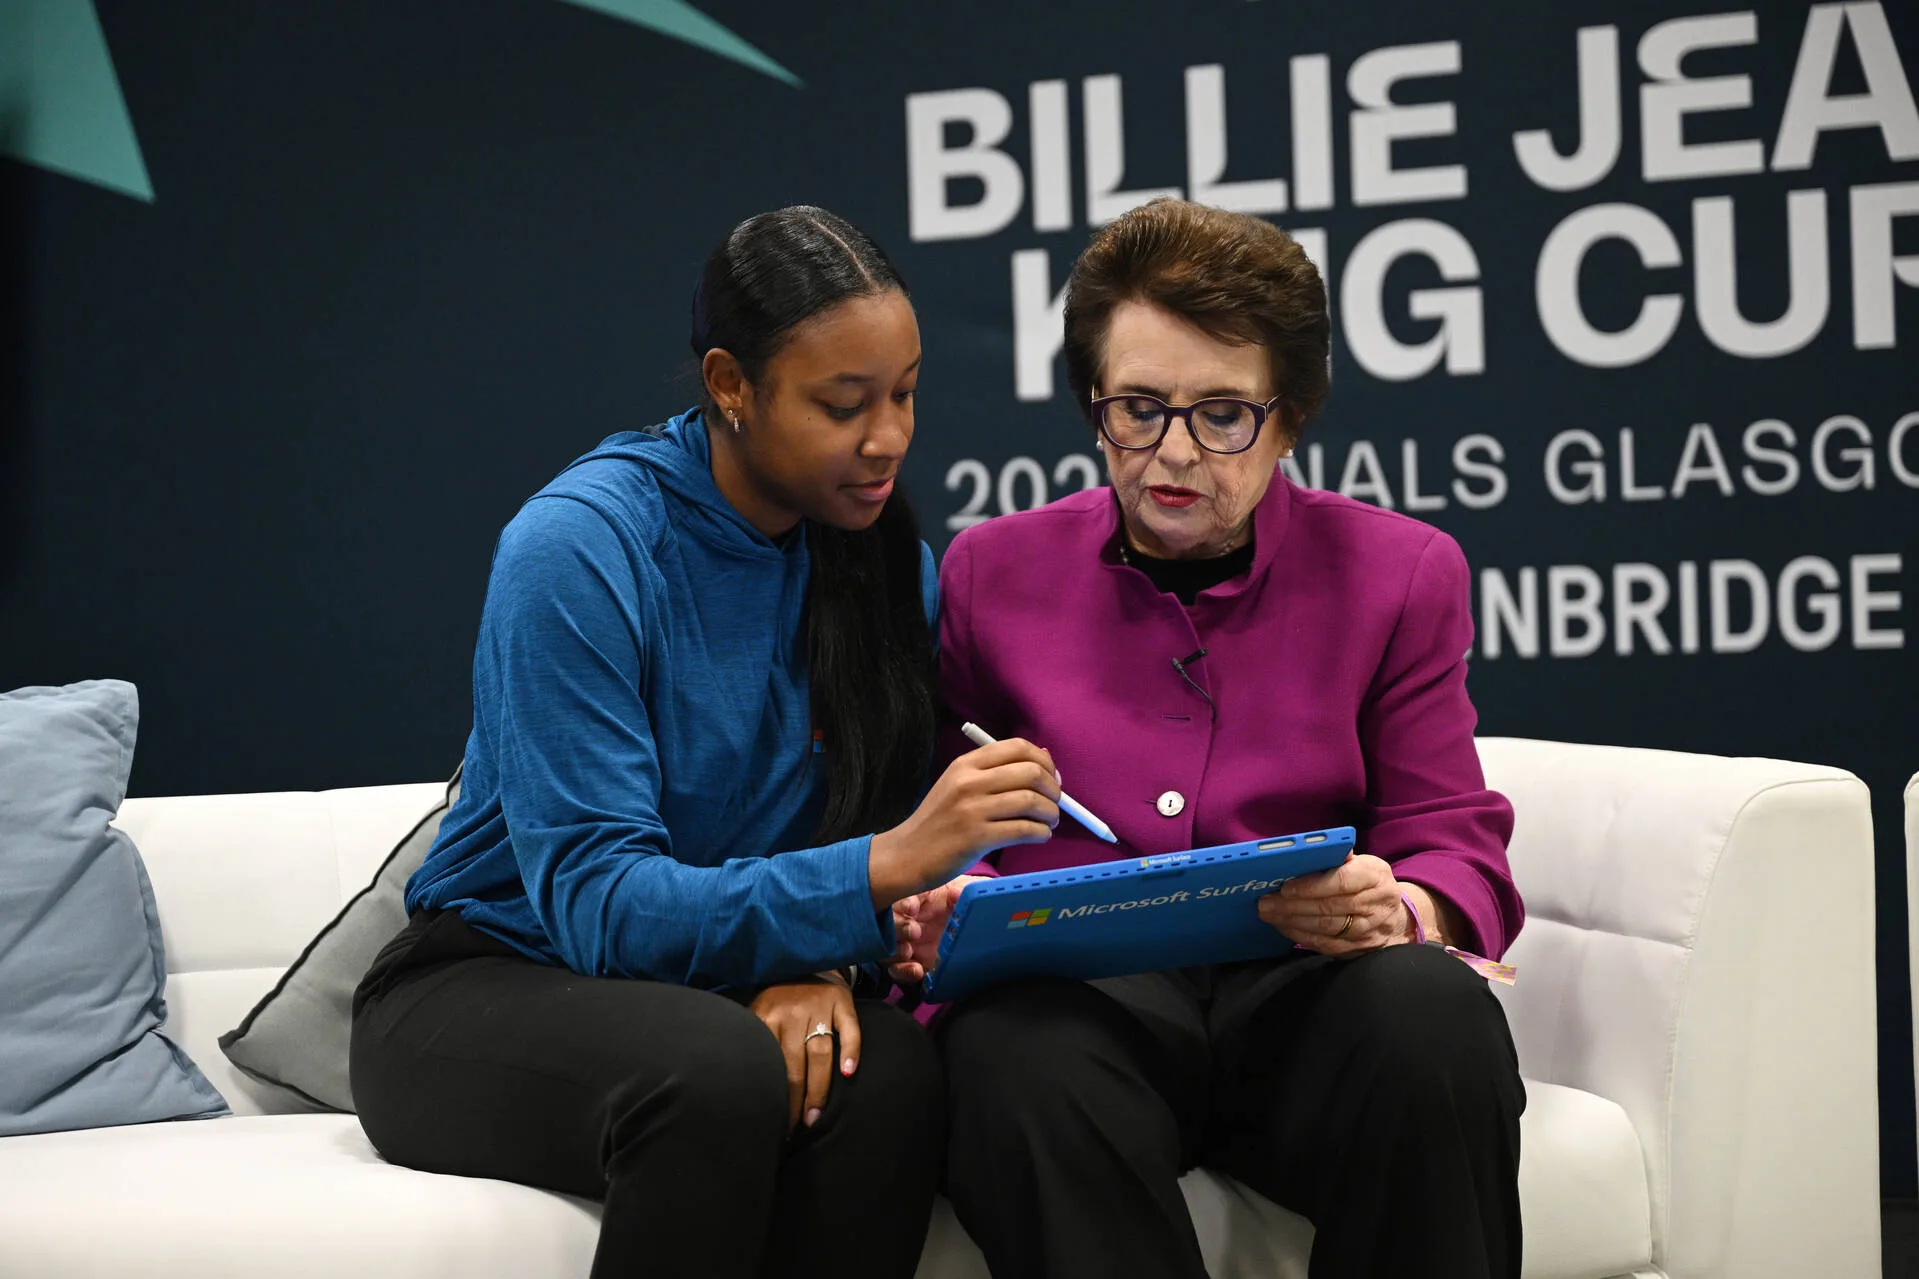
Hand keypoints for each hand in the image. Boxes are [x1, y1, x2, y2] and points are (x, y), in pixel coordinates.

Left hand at [749, 976, 859, 1129]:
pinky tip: (848, 1073)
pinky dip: (850, 1050)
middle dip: (794, 1101)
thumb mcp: (759, 1011)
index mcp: (766, 1016)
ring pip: (819, 1053)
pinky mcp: (842, 1001)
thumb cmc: (780, 998)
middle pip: (793, 1065)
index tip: (771, 1119)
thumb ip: (753, 1038)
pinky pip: (849, 1029)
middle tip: (796, 1127)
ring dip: (818, 1089)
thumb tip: (735, 1080)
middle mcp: (792, 1011)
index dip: (770, 1092)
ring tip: (815, 1117)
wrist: (808, 960)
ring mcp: (819, 1006)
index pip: (769, 1062)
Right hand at [867, 740, 1058, 907]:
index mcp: (966, 764)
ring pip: (1031, 801)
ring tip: (1049, 822)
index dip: (1044, 761)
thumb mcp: (958, 785)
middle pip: (1030, 772)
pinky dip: (1041, 833)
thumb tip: (1043, 763)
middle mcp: (969, 782)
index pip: (1017, 747)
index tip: (1051, 777)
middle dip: (1053, 789)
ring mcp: (972, 810)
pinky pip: (1024, 830)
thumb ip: (994, 773)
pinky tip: (1040, 836)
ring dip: (1051, 813)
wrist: (907, 854)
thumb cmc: (938, 821)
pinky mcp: (977, 838)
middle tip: (1055, 804)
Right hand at [887, 874, 989, 982]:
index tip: (912, 907)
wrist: (976, 929)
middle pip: (888, 922)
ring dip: (896, 949)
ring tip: (908, 951)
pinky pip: (897, 969)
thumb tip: (956, 893)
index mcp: (917, 897)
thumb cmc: (966, 902)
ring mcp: (907, 941)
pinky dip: (903, 971)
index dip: (904, 902)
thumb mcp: (967, 891)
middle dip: (897, 927)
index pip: (901, 896)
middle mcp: (907, 919)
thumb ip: (963, 891)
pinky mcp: (912, 962)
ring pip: (888, 945)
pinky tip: (916, 970)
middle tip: (913, 931)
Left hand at [1257, 853, 1421, 955]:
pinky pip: (1326, 945)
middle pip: (1330, 907)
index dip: (1312, 886)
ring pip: (1326, 928)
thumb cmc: (1367, 883)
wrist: (1396, 916)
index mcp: (1375, 875)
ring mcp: (1369, 930)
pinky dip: (1301, 937)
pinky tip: (1283, 927)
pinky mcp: (1359, 950)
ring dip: (1292, 921)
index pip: (1342, 881)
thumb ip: (1337, 857)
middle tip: (1265, 902)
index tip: (1285, 887)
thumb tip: (1307, 850)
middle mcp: (1376, 904)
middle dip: (1292, 905)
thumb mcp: (1361, 863)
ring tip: (1268, 913)